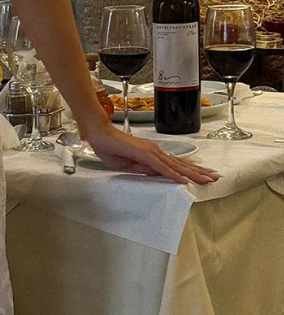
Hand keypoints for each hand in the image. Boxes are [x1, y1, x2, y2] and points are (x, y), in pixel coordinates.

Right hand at [85, 124, 218, 184]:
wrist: (99, 134)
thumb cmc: (110, 148)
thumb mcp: (129, 164)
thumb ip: (144, 168)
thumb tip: (157, 174)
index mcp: (152, 154)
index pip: (176, 164)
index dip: (191, 171)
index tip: (204, 176)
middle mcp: (155, 151)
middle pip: (181, 164)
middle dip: (199, 172)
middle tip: (215, 178)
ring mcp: (150, 151)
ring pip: (176, 165)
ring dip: (192, 174)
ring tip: (206, 180)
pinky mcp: (143, 154)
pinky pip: (161, 167)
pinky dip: (173, 174)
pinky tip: (182, 180)